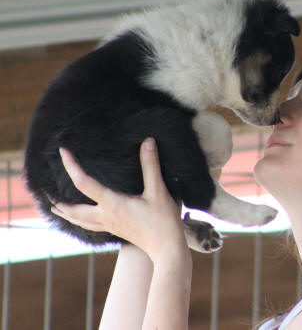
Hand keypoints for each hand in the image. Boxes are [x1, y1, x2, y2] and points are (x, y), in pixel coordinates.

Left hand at [51, 137, 187, 261]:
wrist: (166, 248)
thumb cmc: (163, 220)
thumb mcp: (158, 190)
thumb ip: (151, 165)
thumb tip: (147, 142)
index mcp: (112, 203)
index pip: (84, 182)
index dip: (71, 165)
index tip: (62, 151)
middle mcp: (105, 215)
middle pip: (73, 209)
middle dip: (58, 199)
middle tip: (46, 190)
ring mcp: (109, 225)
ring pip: (79, 220)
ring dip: (65, 213)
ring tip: (56, 207)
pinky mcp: (115, 230)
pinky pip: (90, 226)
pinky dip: (79, 221)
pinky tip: (81, 220)